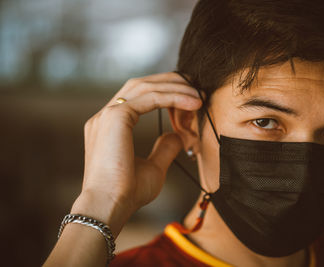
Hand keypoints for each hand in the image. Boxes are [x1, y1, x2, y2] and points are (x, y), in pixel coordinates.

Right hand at [71, 72, 201, 234]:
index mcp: (110, 126)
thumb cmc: (127, 193)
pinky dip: (173, 97)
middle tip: (195, 86)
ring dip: (175, 87)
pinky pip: (150, 98)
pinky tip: (193, 101)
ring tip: (198, 94)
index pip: (138, 97)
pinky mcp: (115, 117)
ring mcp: (107, 114)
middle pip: (140, 85)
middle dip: (170, 82)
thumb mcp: (154, 168)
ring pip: (145, 87)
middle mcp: (105, 116)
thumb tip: (177, 136)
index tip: (189, 97)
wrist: (109, 206)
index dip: (164, 92)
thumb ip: (164, 148)